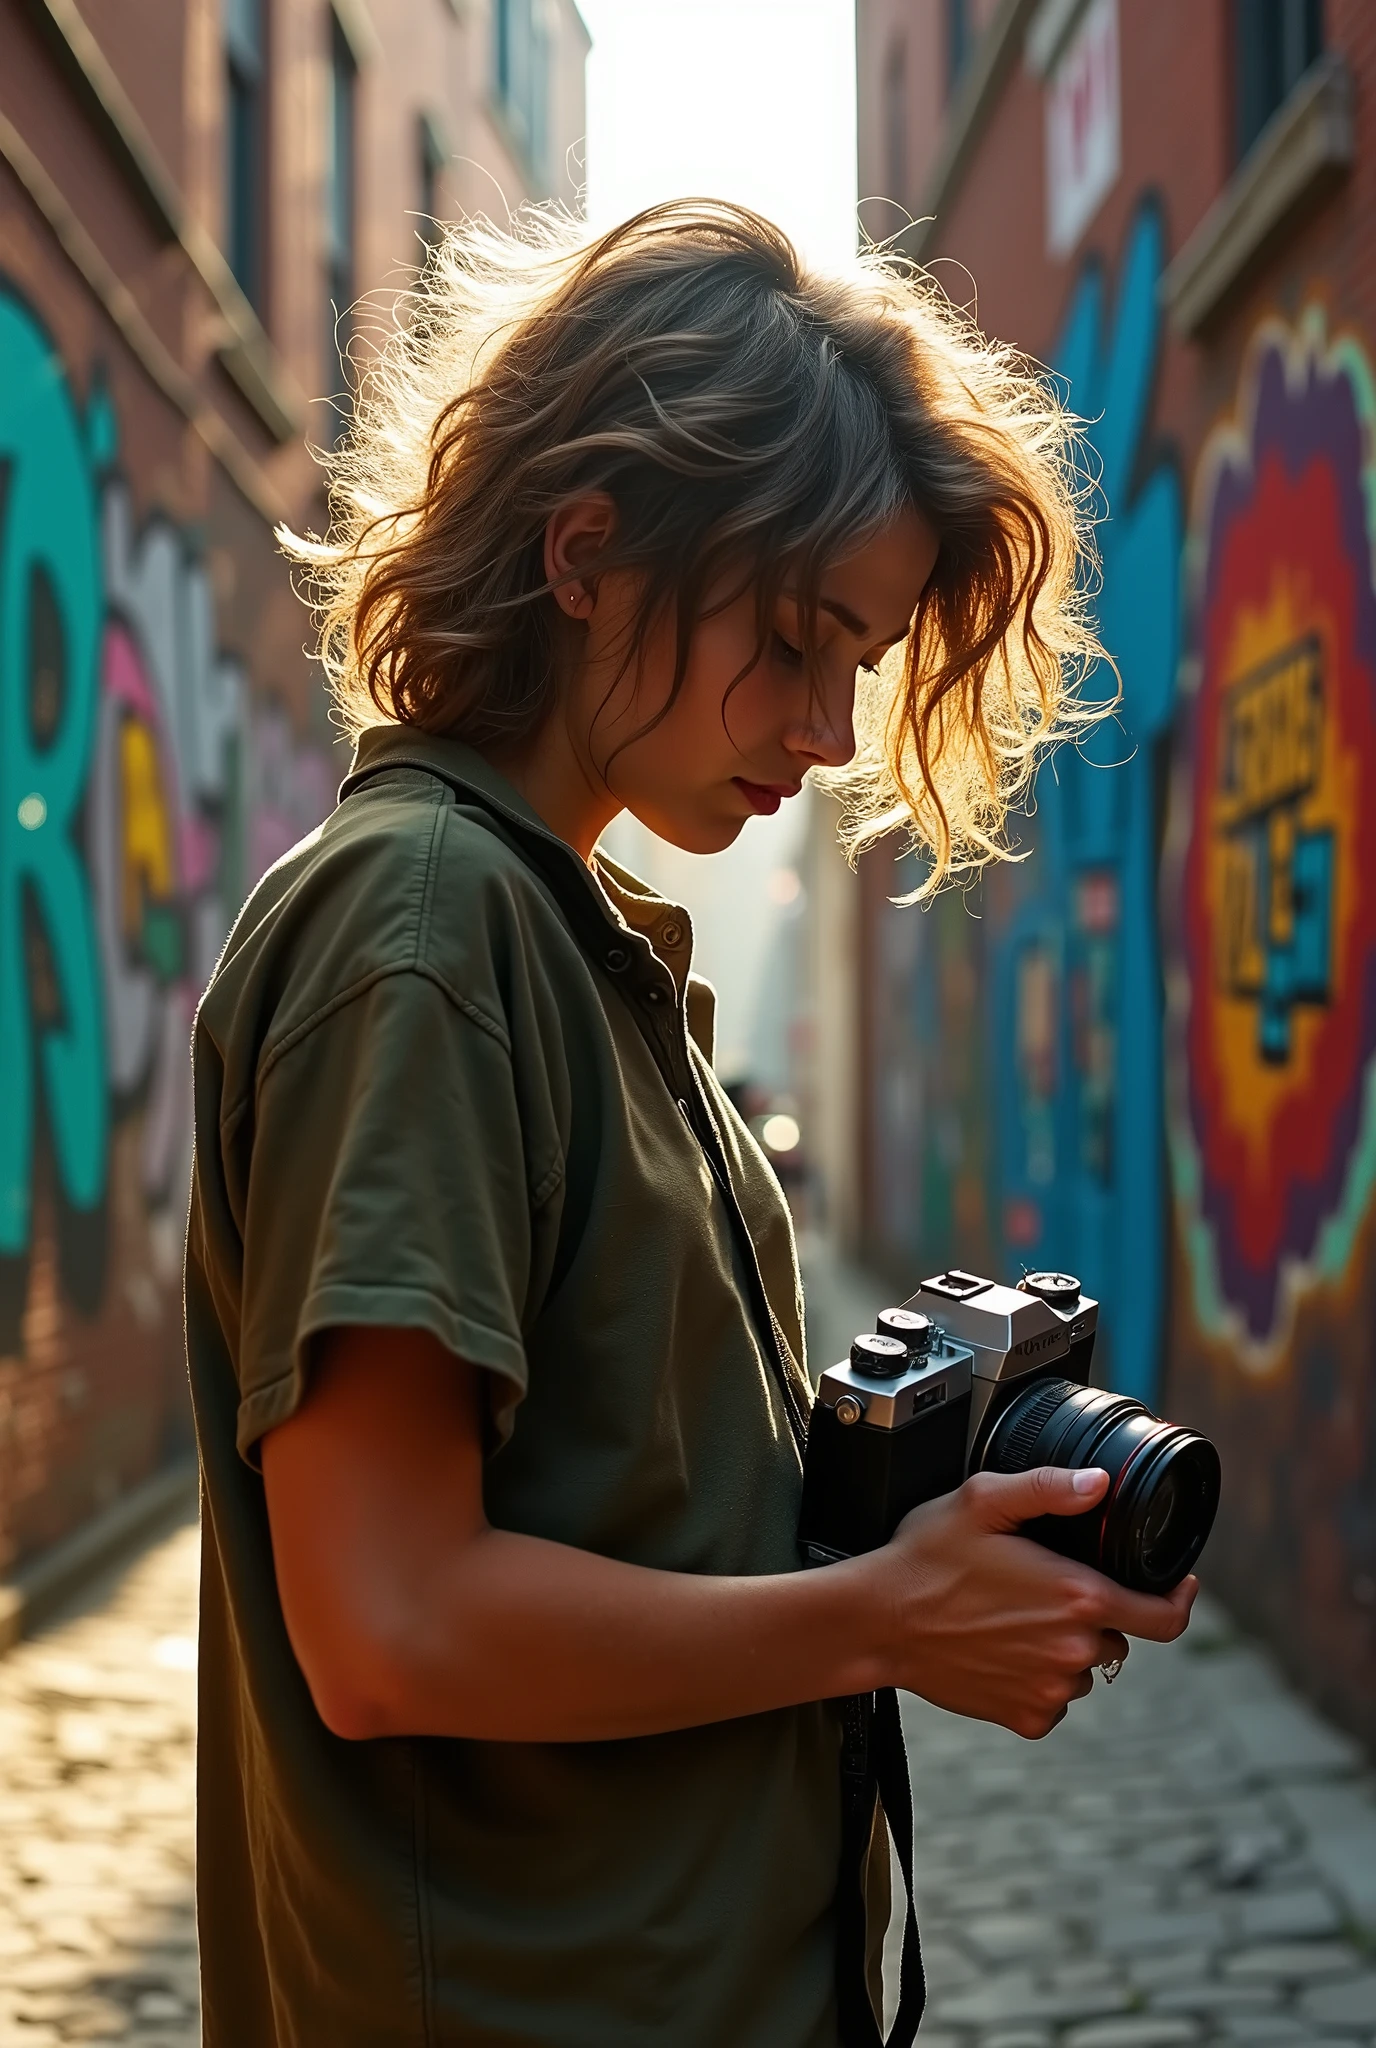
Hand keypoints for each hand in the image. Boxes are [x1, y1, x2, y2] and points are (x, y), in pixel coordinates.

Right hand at [872, 1466, 1196, 1738]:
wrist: (878, 1622)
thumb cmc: (926, 1558)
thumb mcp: (983, 1501)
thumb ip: (1049, 1487)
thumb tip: (1101, 1484)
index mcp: (1077, 1597)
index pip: (1165, 1618)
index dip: (1181, 1601)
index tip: (1179, 1585)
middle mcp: (1072, 1650)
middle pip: (1117, 1636)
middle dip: (1094, 1612)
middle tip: (1044, 1587)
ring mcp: (1050, 1691)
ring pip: (1084, 1668)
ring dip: (1065, 1646)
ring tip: (1014, 1617)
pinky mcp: (1025, 1718)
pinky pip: (1055, 1701)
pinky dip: (1039, 1680)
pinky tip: (1002, 1651)